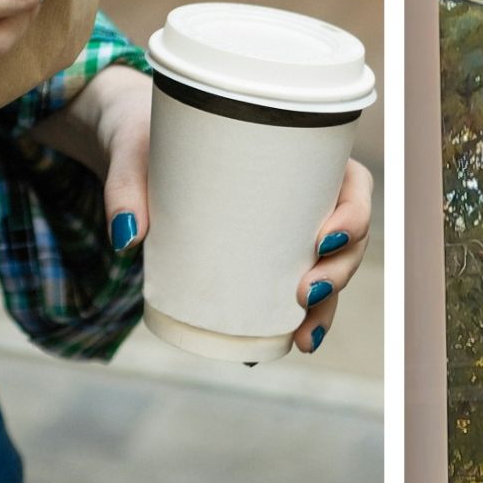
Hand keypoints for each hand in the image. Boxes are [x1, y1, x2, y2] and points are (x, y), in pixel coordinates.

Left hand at [36, 67, 374, 355]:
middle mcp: (301, 194)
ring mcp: (283, 229)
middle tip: (304, 294)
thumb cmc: (146, 136)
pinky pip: (290, 289)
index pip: (353, 184)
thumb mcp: (135, 151)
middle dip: (339, 272)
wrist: (130, 147)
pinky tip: (283, 345)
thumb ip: (126, 187)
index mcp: (295, 153)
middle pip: (348, 238)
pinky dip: (293, 319)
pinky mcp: (259, 255)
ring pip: (328, 270)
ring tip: (303, 338)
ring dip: (326, 307)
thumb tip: (127, 237)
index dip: (355, 215)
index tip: (326, 238)